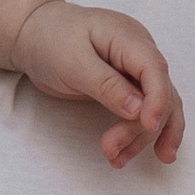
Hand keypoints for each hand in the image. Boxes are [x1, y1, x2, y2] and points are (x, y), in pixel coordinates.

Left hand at [13, 0, 182, 166]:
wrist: (35, 34)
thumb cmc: (52, 39)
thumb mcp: (72, 61)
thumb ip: (106, 85)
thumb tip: (139, 109)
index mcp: (128, 37)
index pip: (154, 68)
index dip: (157, 99)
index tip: (149, 125)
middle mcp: (139, 52)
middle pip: (158, 93)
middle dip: (140, 127)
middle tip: (112, 151)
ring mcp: (136, 70)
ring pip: (156, 106)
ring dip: (141, 136)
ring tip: (118, 160)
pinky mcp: (129, 86)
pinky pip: (143, 111)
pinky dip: (138, 133)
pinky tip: (138, 152)